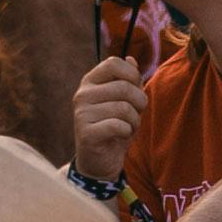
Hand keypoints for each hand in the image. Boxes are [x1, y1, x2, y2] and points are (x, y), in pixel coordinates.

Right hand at [67, 48, 147, 187]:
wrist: (100, 161)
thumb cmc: (115, 128)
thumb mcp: (125, 102)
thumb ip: (129, 82)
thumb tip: (131, 60)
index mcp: (90, 82)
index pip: (113, 63)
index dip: (132, 76)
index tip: (136, 90)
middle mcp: (82, 94)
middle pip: (124, 87)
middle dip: (139, 103)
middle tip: (135, 115)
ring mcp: (82, 113)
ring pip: (124, 108)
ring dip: (135, 121)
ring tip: (128, 127)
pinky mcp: (86, 133)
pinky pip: (118, 125)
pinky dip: (127, 132)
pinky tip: (121, 136)